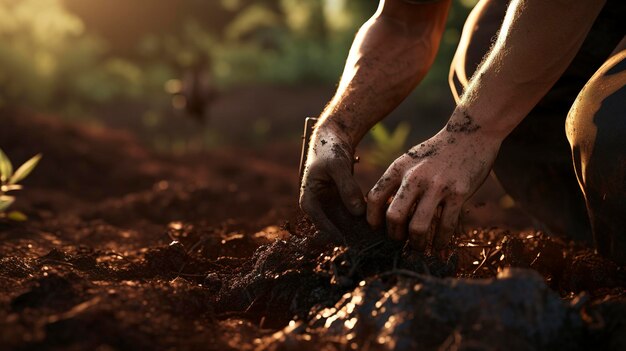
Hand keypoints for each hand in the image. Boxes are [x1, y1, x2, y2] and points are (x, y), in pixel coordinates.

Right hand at [299, 121, 365, 234]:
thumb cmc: (329, 149)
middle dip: (350, 235)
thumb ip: (347, 187)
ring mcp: (331, 205)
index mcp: (308, 200)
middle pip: (333, 226)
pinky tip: (378, 223)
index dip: (334, 233)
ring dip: (358, 229)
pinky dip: (363, 218)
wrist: (332, 138)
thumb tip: (357, 211)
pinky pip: (353, 214)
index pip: (320, 223)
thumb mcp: (337, 166)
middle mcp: (318, 207)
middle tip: (368, 243)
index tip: (349, 241)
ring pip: (345, 223)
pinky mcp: (342, 202)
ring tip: (376, 237)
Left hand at [366, 128, 499, 250]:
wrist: (470, 135)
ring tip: (418, 247)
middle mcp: (415, 177)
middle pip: (394, 216)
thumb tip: (380, 211)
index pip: (374, 198)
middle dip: (394, 235)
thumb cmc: (436, 153)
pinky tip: (438, 246)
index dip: (372, 219)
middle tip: (399, 240)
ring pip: (418, 227)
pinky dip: (440, 241)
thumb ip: (396, 181)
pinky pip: (446, 226)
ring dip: (416, 243)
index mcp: (398, 168)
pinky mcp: (459, 193)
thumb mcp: (409, 160)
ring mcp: (437, 185)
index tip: (377, 228)